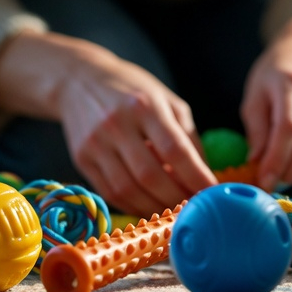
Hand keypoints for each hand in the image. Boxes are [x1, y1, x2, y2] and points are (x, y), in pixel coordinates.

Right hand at [0, 31, 216, 216]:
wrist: (78, 81)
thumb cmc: (132, 90)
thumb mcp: (166, 100)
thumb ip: (187, 134)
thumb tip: (205, 172)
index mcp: (145, 106)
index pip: (174, 149)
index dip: (195, 175)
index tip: (213, 192)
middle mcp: (117, 125)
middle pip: (150, 175)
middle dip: (176, 197)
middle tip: (195, 208)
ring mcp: (95, 144)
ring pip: (127, 189)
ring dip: (155, 207)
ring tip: (175, 210)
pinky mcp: (81, 159)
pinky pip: (109, 192)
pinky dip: (133, 205)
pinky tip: (150, 206)